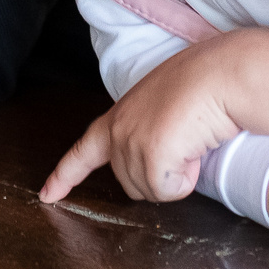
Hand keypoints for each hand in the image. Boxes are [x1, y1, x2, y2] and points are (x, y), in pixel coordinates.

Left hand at [39, 28, 268, 205]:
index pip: (82, 153)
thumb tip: (161, 154)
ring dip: (177, 175)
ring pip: (151, 191)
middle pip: (131, 185)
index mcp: (116, 118)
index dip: (64, 176)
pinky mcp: (149, 155)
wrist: (221, 74)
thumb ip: (147, 133)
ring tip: (192, 140)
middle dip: (161, 176)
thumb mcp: (162, 109)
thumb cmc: (202, 87)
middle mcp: (116, 131)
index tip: (46, 195)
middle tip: (185, 143)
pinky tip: (196, 149)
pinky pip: (168, 190)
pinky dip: (187, 178)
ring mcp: (129, 143)